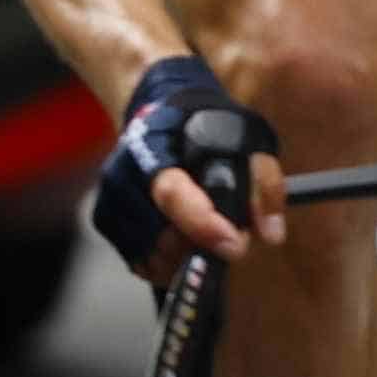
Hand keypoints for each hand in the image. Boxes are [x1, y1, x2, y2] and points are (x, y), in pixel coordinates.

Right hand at [92, 56, 285, 282]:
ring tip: (206, 234)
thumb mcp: (246, 140)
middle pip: (164, 237)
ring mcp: (109, 200)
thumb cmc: (207, 127)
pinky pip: (140, 262)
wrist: (159, 113)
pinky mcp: (104, 221)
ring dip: (187, 257)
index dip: (203, 225)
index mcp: (155, 147)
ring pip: (153, 257)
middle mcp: (123, 175)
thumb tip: (272, 235)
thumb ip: (263, 184)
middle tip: (229, 234)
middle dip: (204, 246)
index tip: (235, 246)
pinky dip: (168, 263)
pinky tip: (184, 242)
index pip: (172, 194)